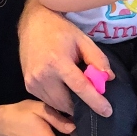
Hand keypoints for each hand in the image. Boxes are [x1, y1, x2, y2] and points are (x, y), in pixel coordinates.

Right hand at [19, 0, 112, 117]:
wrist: (33, 24)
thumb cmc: (60, 30)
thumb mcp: (83, 40)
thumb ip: (97, 59)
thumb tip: (108, 79)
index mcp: (57, 62)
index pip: (80, 87)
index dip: (95, 101)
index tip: (107, 112)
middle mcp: (43, 75)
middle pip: (67, 102)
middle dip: (82, 106)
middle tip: (94, 103)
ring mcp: (33, 82)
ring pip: (57, 105)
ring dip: (70, 105)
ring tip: (80, 98)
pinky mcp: (28, 86)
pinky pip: (48, 101)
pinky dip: (59, 101)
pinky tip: (66, 93)